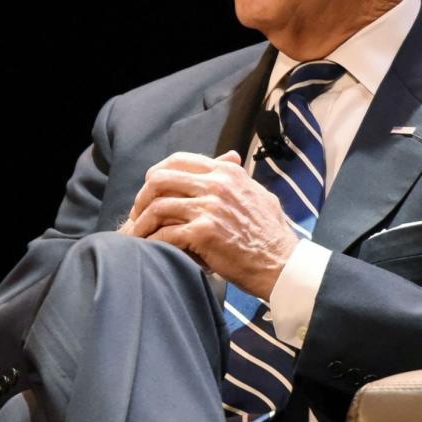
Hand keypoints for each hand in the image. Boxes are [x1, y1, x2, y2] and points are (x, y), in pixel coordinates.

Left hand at [116, 150, 298, 299]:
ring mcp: (209, 208)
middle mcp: (216, 184)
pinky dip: (153, 241)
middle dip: (143, 196)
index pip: (178, 160)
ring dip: (143, 222)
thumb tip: (229, 157)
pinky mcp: (204, 233)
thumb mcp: (258, 193)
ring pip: (158, 207)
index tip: (151, 190)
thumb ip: (238, 175)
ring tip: (139, 234)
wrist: (283, 264)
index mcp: (226, 172)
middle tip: (139, 213)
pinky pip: (165, 233)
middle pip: (160, 179)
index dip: (157, 173)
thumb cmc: (271, 234)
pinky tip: (151, 248)